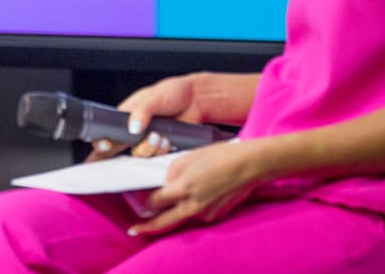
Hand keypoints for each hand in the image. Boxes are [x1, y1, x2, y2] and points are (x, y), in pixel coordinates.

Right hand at [89, 73, 209, 159]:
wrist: (197, 100)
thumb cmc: (173, 92)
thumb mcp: (154, 96)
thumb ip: (142, 110)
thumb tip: (132, 126)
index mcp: (126, 115)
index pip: (107, 131)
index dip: (101, 142)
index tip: (103, 145)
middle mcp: (134, 130)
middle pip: (120, 148)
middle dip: (128, 148)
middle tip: (140, 140)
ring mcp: (147, 140)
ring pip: (139, 154)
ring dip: (147, 148)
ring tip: (158, 136)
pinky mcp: (161, 148)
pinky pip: (155, 157)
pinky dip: (160, 151)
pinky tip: (166, 141)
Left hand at [130, 139, 257, 234]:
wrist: (250, 165)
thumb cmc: (221, 156)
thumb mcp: (189, 157)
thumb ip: (172, 172)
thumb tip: (164, 182)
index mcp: (184, 189)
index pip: (155, 202)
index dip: (145, 200)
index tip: (139, 200)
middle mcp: (193, 206)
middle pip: (164, 222)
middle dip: (147, 227)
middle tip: (135, 229)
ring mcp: (206, 213)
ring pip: (183, 215)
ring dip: (175, 210)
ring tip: (177, 195)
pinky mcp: (216, 214)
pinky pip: (198, 212)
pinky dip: (192, 205)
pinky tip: (199, 190)